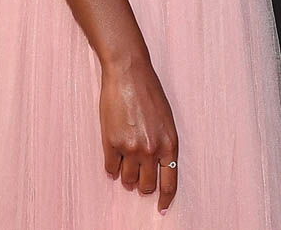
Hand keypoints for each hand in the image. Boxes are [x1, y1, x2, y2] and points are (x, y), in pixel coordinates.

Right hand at [100, 56, 179, 212]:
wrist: (128, 72)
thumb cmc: (149, 92)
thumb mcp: (166, 119)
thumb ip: (163, 144)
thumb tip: (156, 167)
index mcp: (169, 143)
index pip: (170, 182)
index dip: (165, 198)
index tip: (161, 208)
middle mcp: (151, 149)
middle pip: (147, 185)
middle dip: (142, 186)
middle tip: (138, 179)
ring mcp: (130, 148)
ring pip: (127, 180)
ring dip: (126, 176)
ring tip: (126, 164)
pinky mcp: (111, 143)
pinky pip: (110, 168)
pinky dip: (112, 167)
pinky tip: (114, 158)